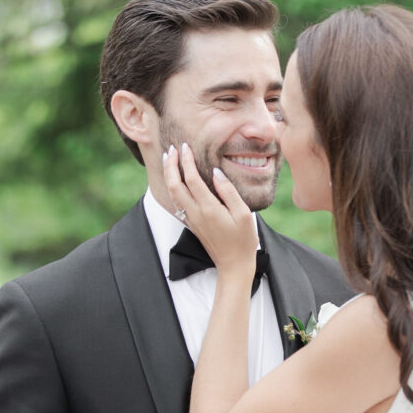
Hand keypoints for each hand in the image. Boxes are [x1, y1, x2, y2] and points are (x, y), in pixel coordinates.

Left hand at [163, 143, 257, 280]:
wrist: (233, 265)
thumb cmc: (242, 240)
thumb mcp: (243, 214)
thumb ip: (229, 192)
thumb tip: (215, 173)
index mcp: (208, 208)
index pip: (191, 179)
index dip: (186, 161)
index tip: (186, 147)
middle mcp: (196, 213)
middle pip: (175, 185)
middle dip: (171, 166)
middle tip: (171, 149)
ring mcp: (192, 220)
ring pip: (173, 194)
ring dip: (169, 176)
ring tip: (169, 160)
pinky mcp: (192, 225)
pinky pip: (177, 203)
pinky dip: (172, 188)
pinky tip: (174, 181)